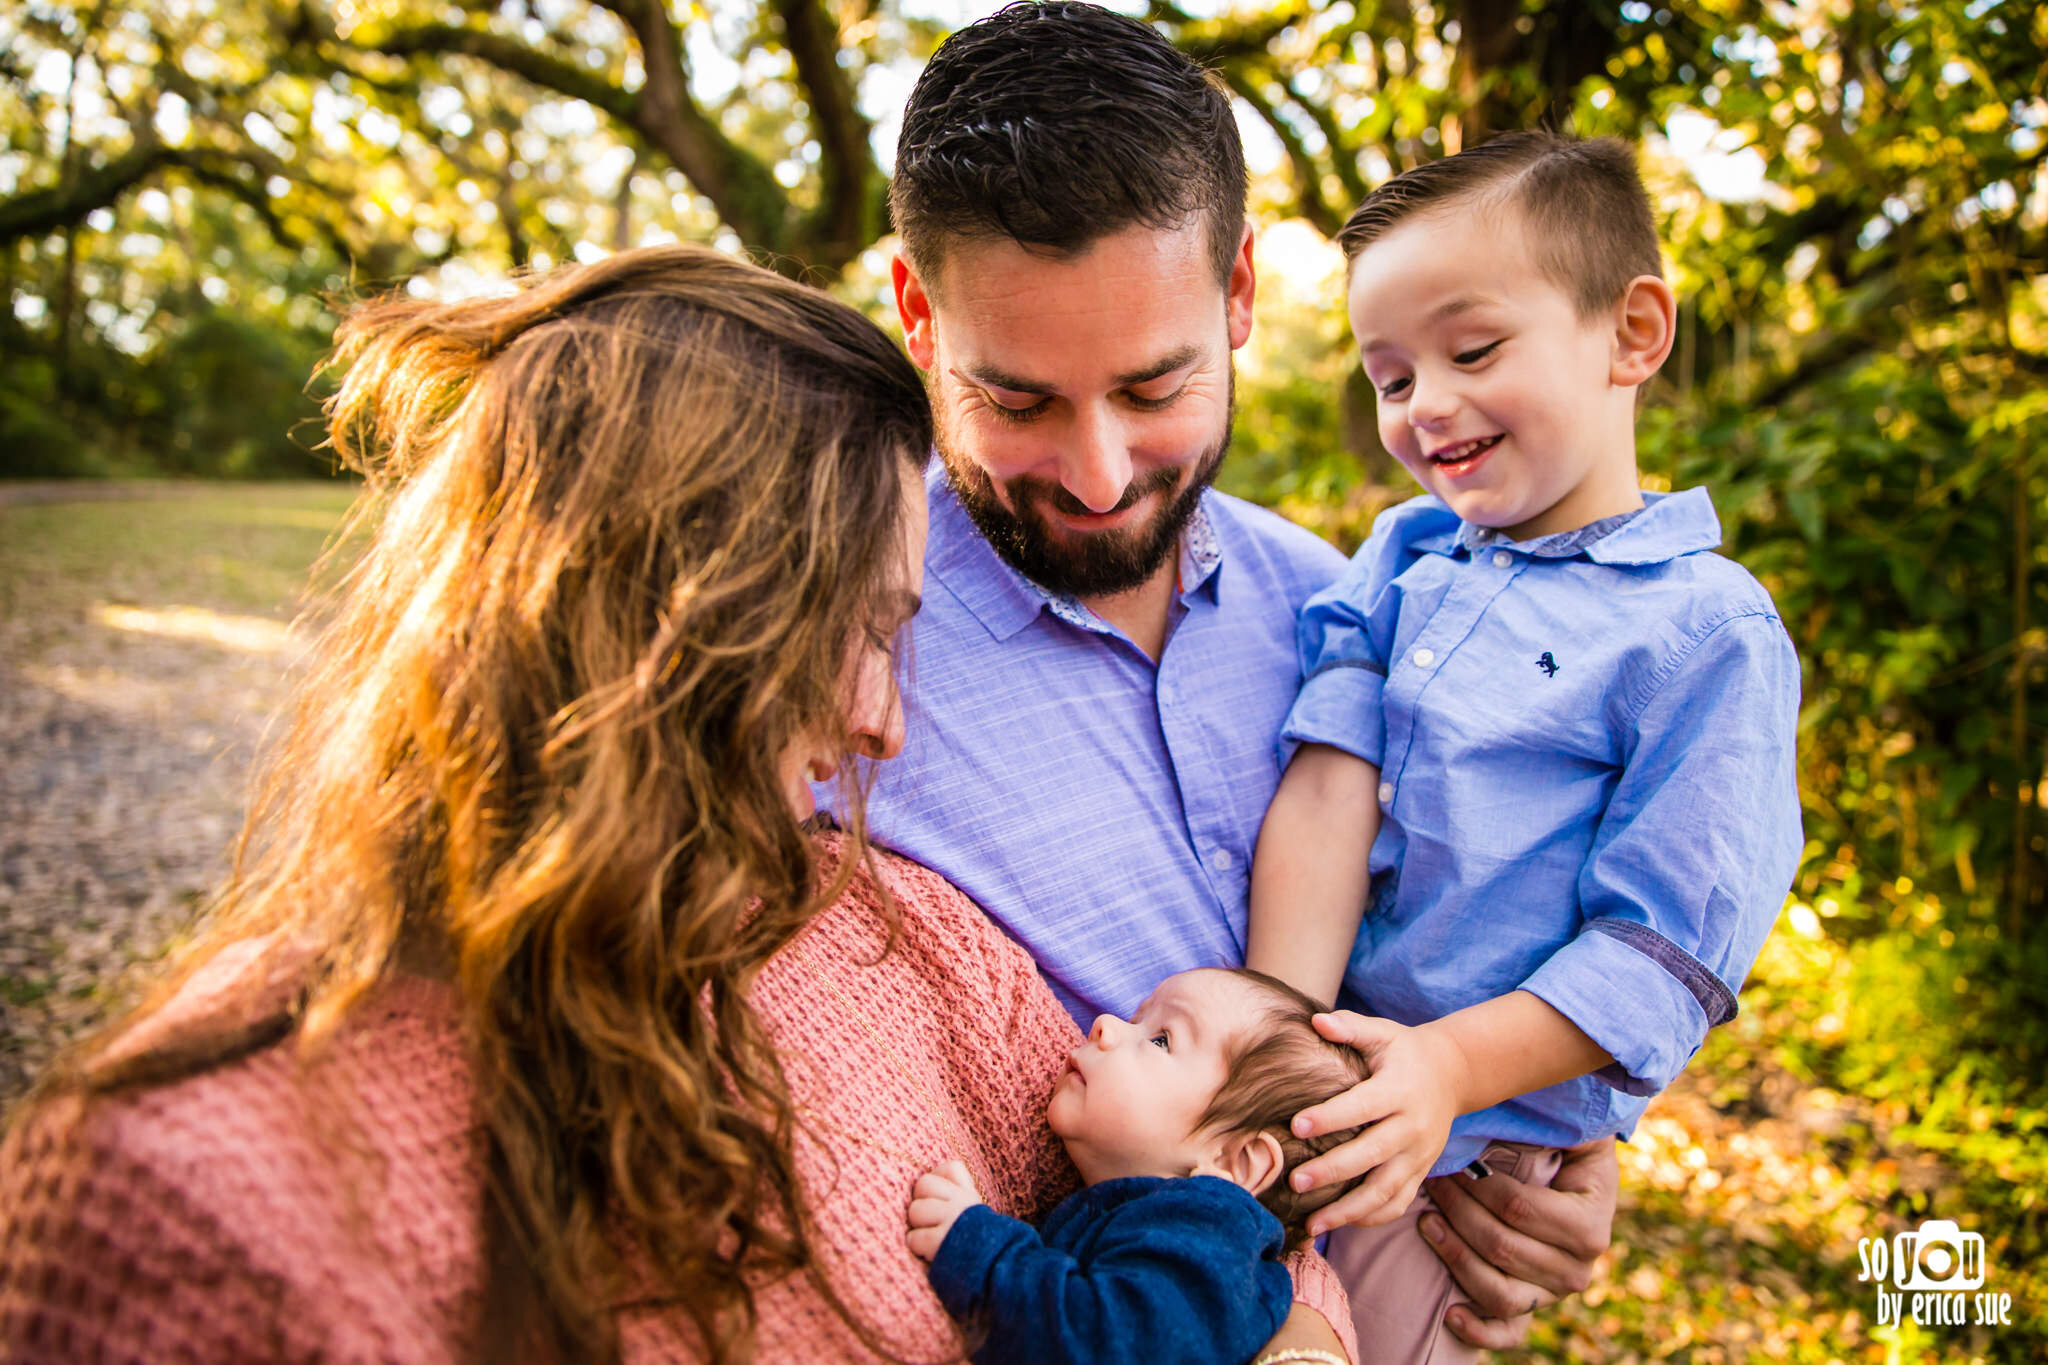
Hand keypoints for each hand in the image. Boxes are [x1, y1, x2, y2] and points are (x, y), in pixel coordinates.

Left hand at [905, 1159, 984, 1261]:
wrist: (1000, 1268)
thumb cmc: (982, 1242)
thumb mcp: (977, 1210)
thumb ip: (961, 1188)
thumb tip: (936, 1172)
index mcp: (970, 1194)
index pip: (949, 1168)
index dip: (938, 1181)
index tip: (942, 1199)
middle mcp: (962, 1203)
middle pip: (924, 1184)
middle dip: (921, 1201)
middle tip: (931, 1220)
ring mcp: (952, 1221)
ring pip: (916, 1210)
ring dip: (917, 1226)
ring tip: (929, 1237)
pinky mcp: (941, 1242)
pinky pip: (915, 1237)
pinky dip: (917, 1246)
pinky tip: (929, 1252)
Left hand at [1285, 1011, 1466, 1236]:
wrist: (1453, 1074)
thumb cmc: (1403, 1052)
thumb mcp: (1382, 1033)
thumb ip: (1350, 1027)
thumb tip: (1316, 1021)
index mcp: (1399, 1090)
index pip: (1362, 1107)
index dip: (1330, 1117)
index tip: (1296, 1126)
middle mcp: (1412, 1127)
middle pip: (1371, 1155)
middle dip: (1333, 1171)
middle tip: (1295, 1181)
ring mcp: (1419, 1155)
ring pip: (1384, 1191)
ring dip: (1348, 1211)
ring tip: (1311, 1225)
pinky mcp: (1420, 1172)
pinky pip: (1397, 1203)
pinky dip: (1370, 1219)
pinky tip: (1339, 1225)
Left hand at [1418, 1137, 1618, 1347]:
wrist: (1576, 1190)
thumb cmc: (1565, 1153)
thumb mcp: (1573, 1131)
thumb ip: (1558, 1120)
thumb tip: (1529, 1095)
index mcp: (1589, 1224)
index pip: (1519, 1209)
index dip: (1477, 1186)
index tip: (1451, 1163)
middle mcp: (1577, 1268)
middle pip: (1501, 1247)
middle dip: (1457, 1211)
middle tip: (1432, 1183)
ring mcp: (1552, 1295)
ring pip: (1497, 1289)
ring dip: (1455, 1255)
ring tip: (1427, 1223)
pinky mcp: (1531, 1311)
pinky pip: (1506, 1333)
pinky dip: (1478, 1329)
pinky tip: (1450, 1313)